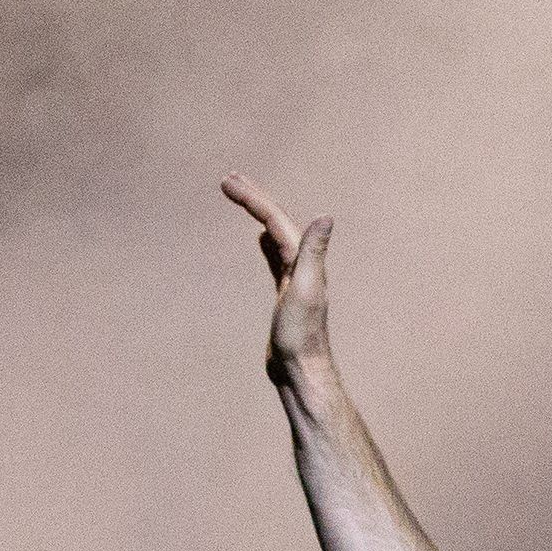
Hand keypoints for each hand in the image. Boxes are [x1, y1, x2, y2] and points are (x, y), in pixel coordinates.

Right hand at [221, 172, 332, 384]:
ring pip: (275, 236)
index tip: (226, 182)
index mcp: (302, 261)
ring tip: (244, 199)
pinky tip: (261, 241)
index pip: (274, 219)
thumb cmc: (301, 336)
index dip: (251, 198)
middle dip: (253, 199)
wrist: (301, 371)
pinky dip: (266, 243)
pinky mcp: (285, 294)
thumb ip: (313, 253)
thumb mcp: (305, 290)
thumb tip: (325, 217)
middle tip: (228, 179)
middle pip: (275, 222)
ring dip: (259, 215)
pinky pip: (275, 258)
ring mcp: (293, 279)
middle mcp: (301, 265)